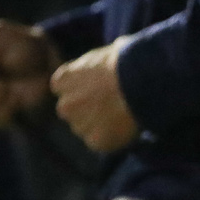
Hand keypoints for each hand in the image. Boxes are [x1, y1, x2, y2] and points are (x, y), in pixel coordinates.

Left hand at [50, 37, 139, 151]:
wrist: (138, 81)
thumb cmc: (123, 62)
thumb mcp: (98, 56)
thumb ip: (89, 68)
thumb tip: (98, 65)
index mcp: (62, 81)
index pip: (62, 90)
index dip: (79, 90)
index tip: (94, 89)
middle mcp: (65, 105)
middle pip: (71, 111)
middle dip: (85, 110)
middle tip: (108, 106)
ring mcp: (79, 125)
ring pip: (85, 129)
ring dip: (97, 126)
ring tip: (120, 116)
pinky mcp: (96, 142)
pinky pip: (101, 144)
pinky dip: (111, 139)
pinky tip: (124, 127)